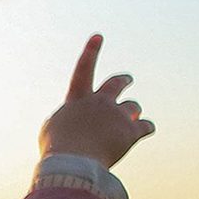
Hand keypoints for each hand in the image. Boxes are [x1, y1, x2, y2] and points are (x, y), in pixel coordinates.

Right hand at [39, 33, 156, 167]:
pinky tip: (147, 129)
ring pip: (133, 106)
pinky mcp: (130, 131)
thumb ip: (62, 122)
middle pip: (116, 84)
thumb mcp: (50, 132)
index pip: (83, 70)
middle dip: (123, 80)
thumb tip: (70, 124)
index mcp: (77, 100)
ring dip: (134, 111)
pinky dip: (147, 127)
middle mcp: (99, 102)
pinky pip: (146, 126)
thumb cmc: (57, 150)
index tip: (99, 36)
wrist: (73, 162)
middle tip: (128, 79)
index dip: (91, 52)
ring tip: (134, 117)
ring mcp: (116, 115)